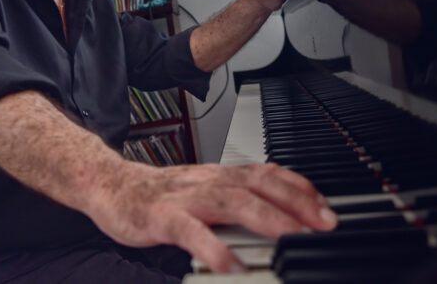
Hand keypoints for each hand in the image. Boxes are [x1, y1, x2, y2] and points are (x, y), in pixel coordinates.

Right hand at [86, 161, 336, 272]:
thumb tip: (277, 215)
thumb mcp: (203, 190)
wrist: (110, 185)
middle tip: (323, 223)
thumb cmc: (159, 194)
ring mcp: (184, 198)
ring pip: (229, 202)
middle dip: (294, 202)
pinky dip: (210, 245)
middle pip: (256, 185)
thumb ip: (236, 199)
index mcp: (218, 176)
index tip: (326, 207)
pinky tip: (228, 263)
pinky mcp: (160, 217)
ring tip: (290, 236)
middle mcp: (206, 182)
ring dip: (264, 217)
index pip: (266, 173)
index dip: (299, 187)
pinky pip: (189, 230)